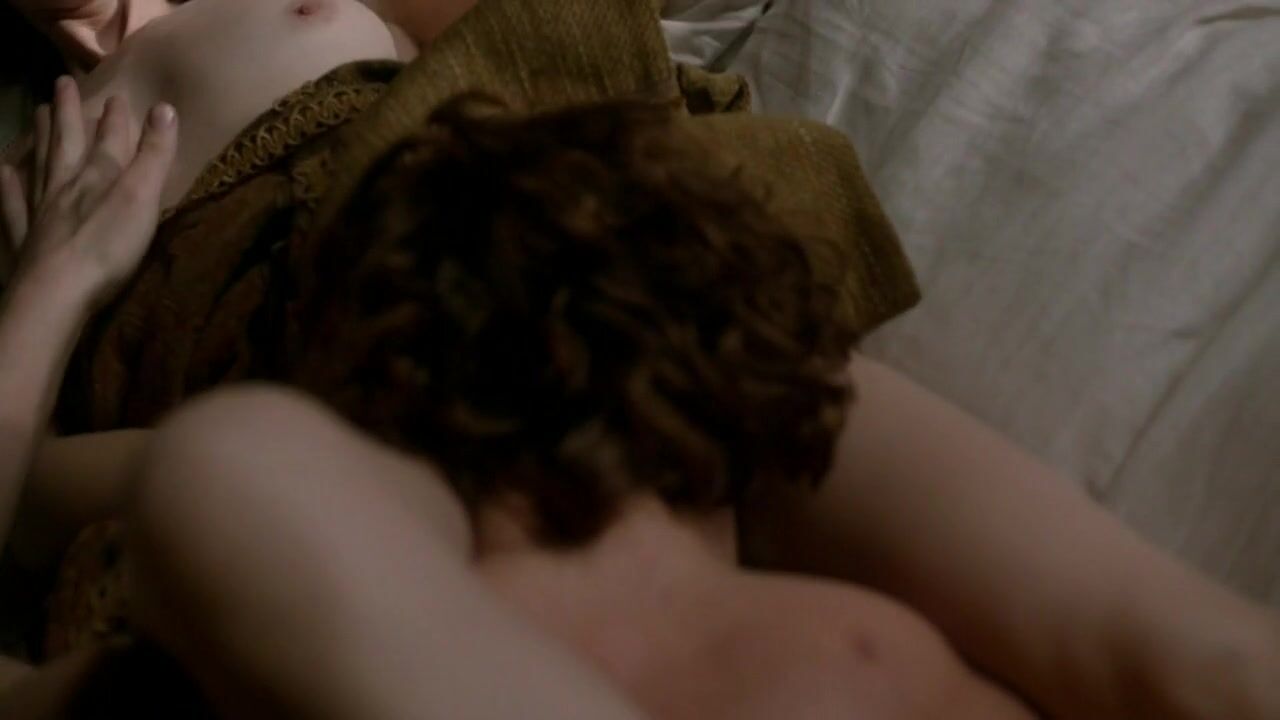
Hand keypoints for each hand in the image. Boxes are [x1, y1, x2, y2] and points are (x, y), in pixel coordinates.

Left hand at [0, 76, 177, 307]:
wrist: (58, 292)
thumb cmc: (109, 246)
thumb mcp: (142, 197)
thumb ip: (155, 155)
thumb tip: (164, 107)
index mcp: (97, 175)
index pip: (109, 138)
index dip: (115, 117)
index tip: (117, 94)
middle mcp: (66, 185)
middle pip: (67, 142)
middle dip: (69, 114)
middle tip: (62, 84)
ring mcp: (42, 211)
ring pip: (41, 166)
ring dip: (41, 139)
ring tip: (36, 113)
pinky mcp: (28, 239)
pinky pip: (15, 206)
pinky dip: (9, 188)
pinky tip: (4, 174)